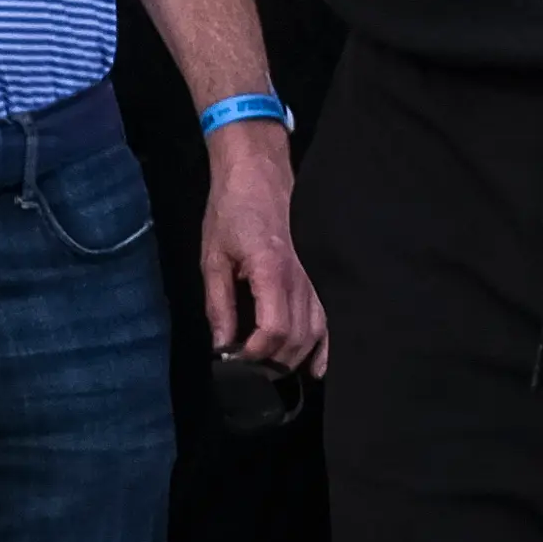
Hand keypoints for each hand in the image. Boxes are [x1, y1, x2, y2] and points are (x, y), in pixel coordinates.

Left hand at [198, 124, 327, 374]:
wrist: (258, 171)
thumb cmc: (230, 210)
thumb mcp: (213, 256)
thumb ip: (218, 304)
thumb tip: (222, 346)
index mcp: (273, 271)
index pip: (274, 331)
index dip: (255, 355)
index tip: (234, 361)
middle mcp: (302, 279)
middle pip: (297, 339)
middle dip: (272, 363)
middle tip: (246, 370)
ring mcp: (316, 278)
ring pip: (316, 334)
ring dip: (294, 358)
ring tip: (268, 369)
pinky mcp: (320, 276)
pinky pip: (329, 319)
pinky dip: (324, 347)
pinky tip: (315, 368)